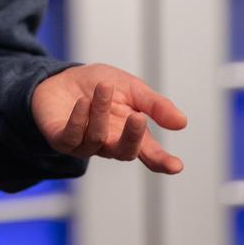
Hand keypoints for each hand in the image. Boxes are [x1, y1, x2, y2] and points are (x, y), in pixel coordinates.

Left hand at [30, 63, 187, 173]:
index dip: (162, 162)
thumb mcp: (131, 88)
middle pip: (124, 152)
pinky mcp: (62, 140)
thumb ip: (154, 105)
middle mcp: (109, 144)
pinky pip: (72, 137)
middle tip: (139, 117)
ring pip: (97, 139)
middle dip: (132, 137)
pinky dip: (79, 120)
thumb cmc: (98, 86)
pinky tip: (83, 103)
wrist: (61, 78)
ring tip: (103, 88)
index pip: (150, 154)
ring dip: (101, 112)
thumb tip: (182, 122)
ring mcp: (85, 145)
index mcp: (130, 134)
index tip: (176, 166)